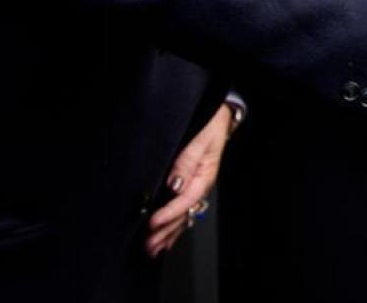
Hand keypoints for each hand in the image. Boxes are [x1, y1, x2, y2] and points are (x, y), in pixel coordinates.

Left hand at [146, 102, 234, 256]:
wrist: (218, 118)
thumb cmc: (209, 125)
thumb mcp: (200, 139)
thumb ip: (187, 161)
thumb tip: (174, 184)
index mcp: (205, 175)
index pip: (185, 199)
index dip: (168, 213)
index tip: (153, 223)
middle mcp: (200, 185)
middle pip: (183, 214)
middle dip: (166, 231)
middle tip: (148, 245)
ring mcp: (196, 188)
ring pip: (183, 217)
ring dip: (168, 233)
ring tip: (153, 248)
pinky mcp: (190, 187)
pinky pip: (183, 211)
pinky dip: (174, 227)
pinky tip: (166, 238)